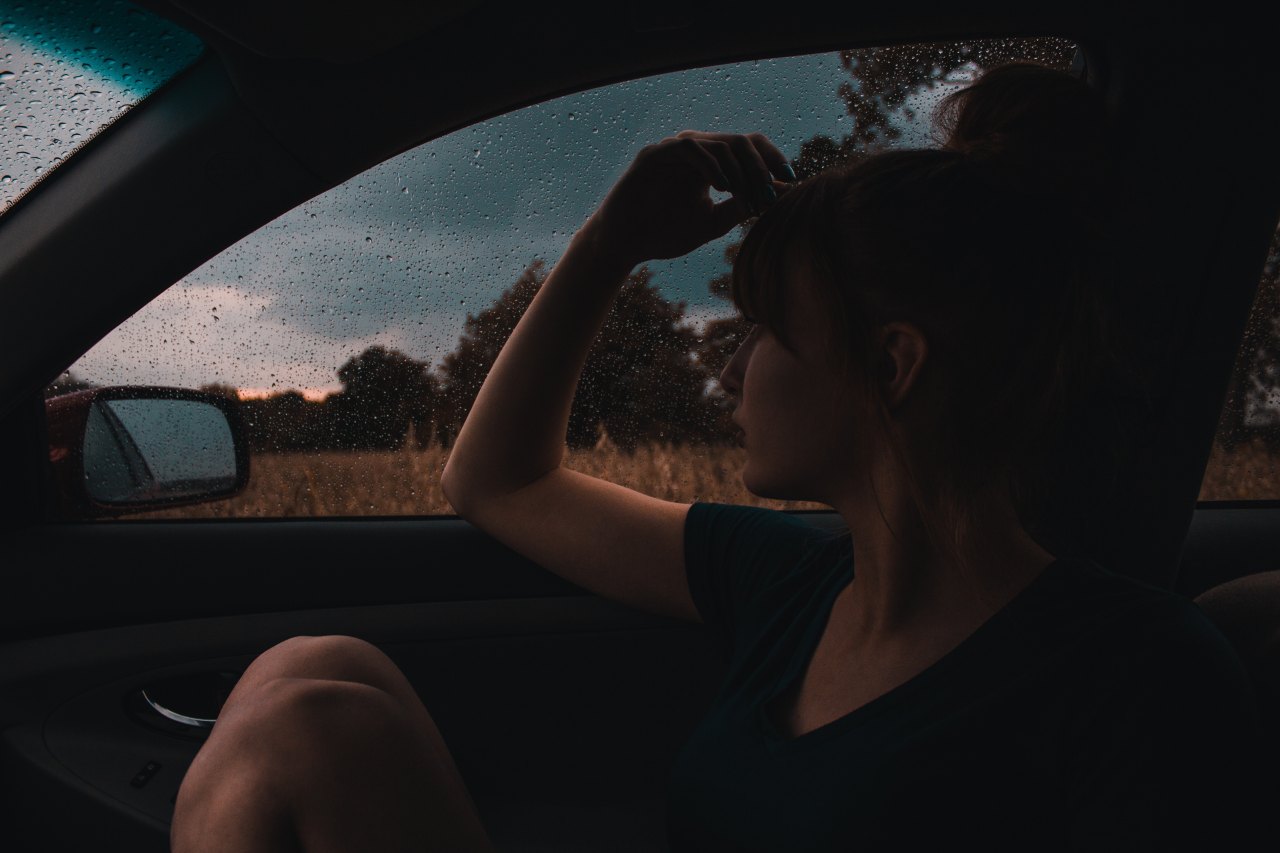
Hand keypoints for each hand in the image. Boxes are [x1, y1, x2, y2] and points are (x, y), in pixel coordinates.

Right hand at [582, 130, 796, 268]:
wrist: (625, 245)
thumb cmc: (664, 233)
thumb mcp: (712, 223)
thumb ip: (740, 208)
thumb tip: (776, 196)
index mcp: (709, 164)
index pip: (748, 148)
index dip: (772, 159)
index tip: (790, 180)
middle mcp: (694, 152)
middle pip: (740, 142)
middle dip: (761, 167)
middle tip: (770, 192)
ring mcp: (674, 151)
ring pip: (720, 143)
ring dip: (740, 170)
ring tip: (746, 196)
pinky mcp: (655, 155)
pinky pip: (690, 147)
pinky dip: (712, 164)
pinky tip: (723, 187)